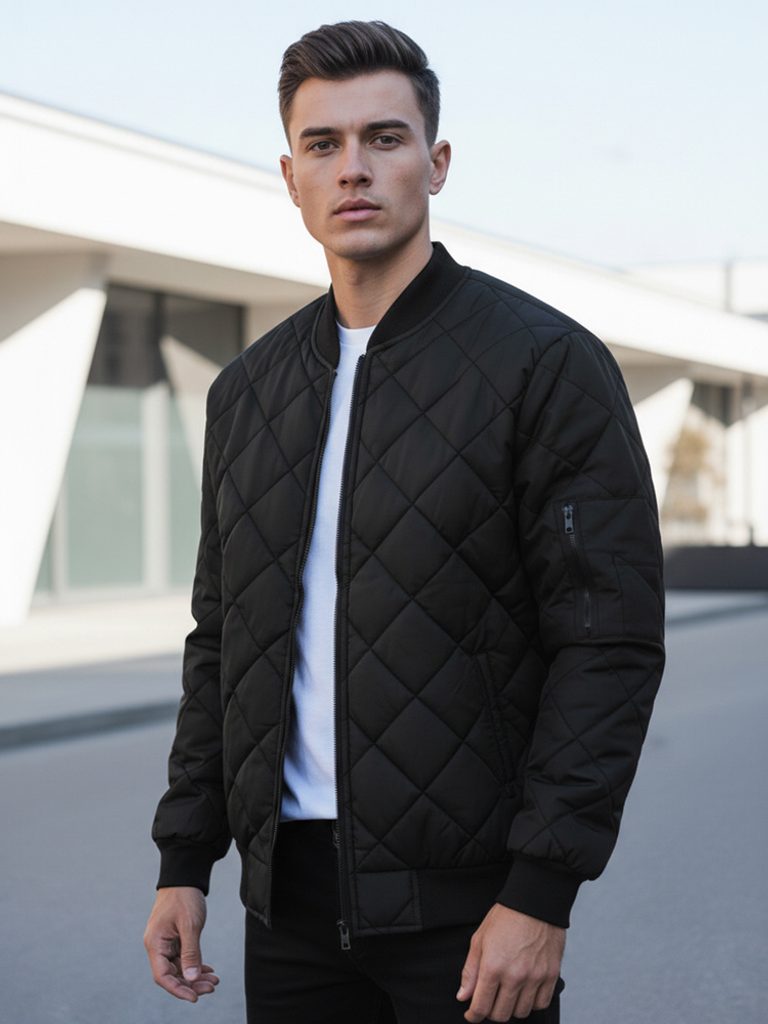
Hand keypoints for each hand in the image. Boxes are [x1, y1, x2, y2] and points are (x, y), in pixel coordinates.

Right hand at [143, 886, 219, 1001]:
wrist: (184, 876)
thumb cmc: (184, 897)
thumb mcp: (190, 925)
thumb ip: (190, 952)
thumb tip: (191, 979)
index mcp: (155, 943)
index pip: (162, 976)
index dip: (178, 989)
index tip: (195, 997)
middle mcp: (157, 946)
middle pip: (171, 974)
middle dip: (191, 984)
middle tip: (212, 987)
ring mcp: (165, 943)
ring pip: (179, 968)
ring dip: (195, 975)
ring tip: (214, 980)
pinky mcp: (174, 939)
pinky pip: (183, 958)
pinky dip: (195, 964)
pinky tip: (208, 970)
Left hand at [456, 903, 564, 1021]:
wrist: (535, 902)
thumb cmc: (506, 917)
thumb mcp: (480, 939)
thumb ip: (470, 971)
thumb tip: (464, 996)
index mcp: (493, 966)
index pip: (481, 1006)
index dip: (473, 1015)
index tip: (472, 1014)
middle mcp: (514, 976)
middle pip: (501, 1014)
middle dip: (491, 1012)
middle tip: (489, 1001)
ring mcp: (535, 977)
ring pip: (521, 1012)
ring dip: (511, 1008)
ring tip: (507, 994)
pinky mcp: (551, 975)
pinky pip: (541, 1003)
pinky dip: (531, 1003)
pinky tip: (525, 992)